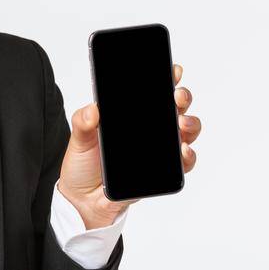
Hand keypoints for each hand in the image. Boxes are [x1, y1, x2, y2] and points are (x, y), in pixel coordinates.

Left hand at [58, 63, 201, 228]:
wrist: (84, 199)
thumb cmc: (84, 164)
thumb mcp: (79, 139)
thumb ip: (83, 123)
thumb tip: (93, 110)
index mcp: (130, 116)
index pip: (152, 93)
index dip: (166, 79)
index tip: (173, 70)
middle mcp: (149, 129)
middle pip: (174, 108)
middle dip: (181, 98)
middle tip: (177, 97)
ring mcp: (158, 149)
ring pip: (185, 132)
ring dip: (189, 124)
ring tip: (182, 124)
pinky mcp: (163, 171)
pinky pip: (183, 163)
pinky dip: (188, 156)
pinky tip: (183, 150)